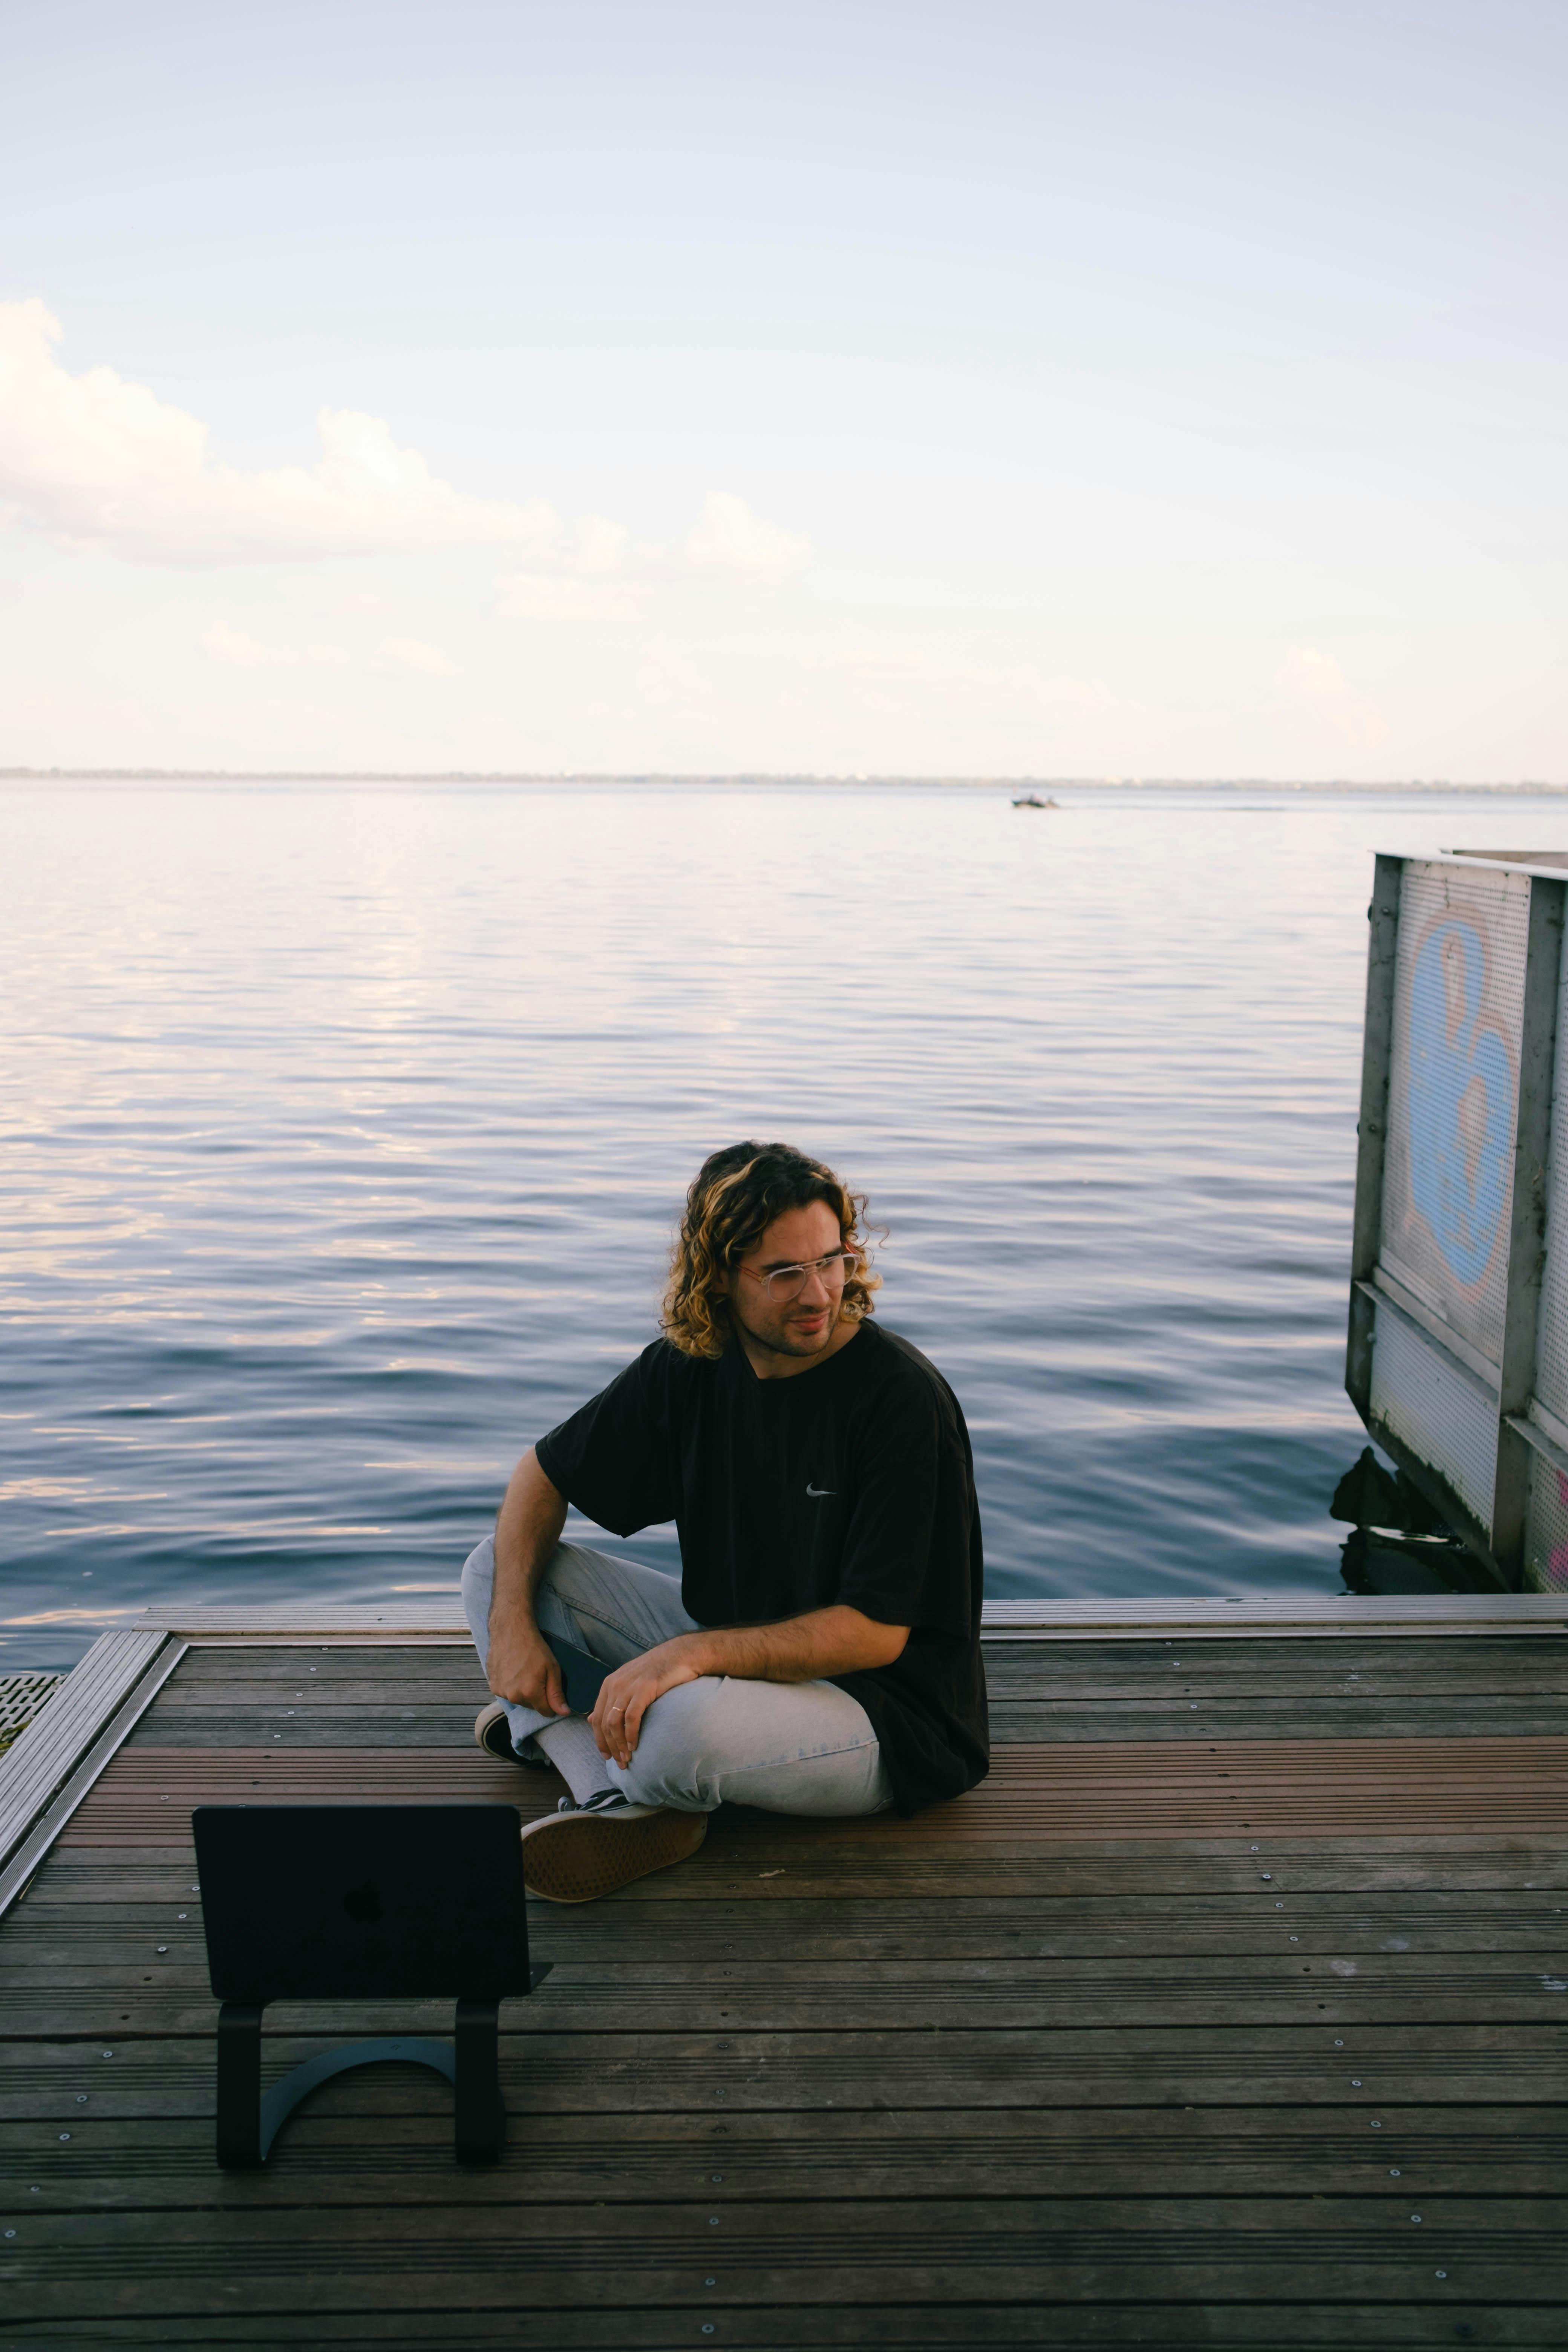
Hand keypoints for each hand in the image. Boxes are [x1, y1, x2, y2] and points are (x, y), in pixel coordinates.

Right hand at [485, 1619, 569, 1717]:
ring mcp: (501, 1691)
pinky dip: (511, 1685)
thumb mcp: (552, 1668)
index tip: (551, 1691)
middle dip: (536, 1695)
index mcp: (530, 1692)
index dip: (552, 1704)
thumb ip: (556, 1693)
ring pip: (518, 1699)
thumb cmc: (534, 1646)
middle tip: (537, 1675)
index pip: (545, 1712)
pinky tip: (513, 1671)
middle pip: (531, 1706)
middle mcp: (514, 1696)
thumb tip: (564, 1713)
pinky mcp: (493, 1685)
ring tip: (524, 1671)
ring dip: (522, 1691)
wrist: (511, 1630)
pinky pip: (506, 1692)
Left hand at [588, 1635, 704, 1766]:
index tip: (607, 1757)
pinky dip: (631, 1734)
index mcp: (609, 1684)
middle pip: (604, 1723)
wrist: (680, 1655)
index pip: (597, 1718)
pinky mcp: (643, 1689)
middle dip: (610, 1747)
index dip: (600, 1741)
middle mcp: (614, 1684)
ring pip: (614, 1723)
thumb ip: (612, 1700)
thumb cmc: (658, 1671)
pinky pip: (631, 1718)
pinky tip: (635, 1745)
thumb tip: (591, 1720)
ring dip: (619, 1744)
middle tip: (620, 1763)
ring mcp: (628, 1686)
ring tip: (627, 1758)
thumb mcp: (630, 1684)